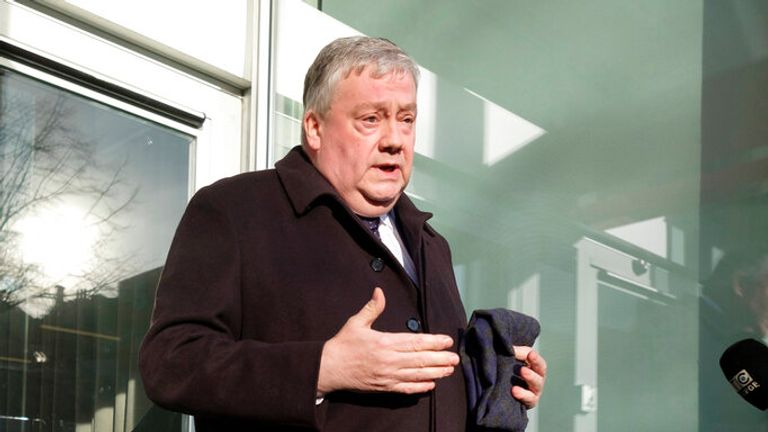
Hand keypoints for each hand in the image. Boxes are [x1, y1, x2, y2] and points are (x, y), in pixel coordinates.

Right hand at [317, 287, 458, 394]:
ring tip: (449, 370)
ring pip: (417, 375)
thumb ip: (372, 308)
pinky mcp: (384, 387)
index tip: (446, 341)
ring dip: (435, 372)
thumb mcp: (356, 323)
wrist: (329, 368)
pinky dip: (420, 387)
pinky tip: (431, 385)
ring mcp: (387, 375)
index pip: (415, 342)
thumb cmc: (343, 344)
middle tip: (455, 358)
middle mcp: (389, 360)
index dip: (433, 341)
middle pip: (420, 359)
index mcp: (385, 342)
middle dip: (440, 358)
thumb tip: (379, 291)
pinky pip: (406, 389)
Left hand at [511, 346, 546, 407]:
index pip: (540, 364)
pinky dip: (523, 395)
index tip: (530, 354)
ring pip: (536, 386)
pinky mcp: (529, 402)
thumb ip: (518, 352)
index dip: (536, 359)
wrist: (504, 390)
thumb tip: (512, 349)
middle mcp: (538, 380)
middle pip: (540, 375)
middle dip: (533, 371)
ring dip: (530, 380)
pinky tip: (515, 390)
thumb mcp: (516, 358)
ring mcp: (534, 392)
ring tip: (521, 375)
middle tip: (522, 369)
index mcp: (536, 369)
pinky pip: (529, 399)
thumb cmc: (512, 369)